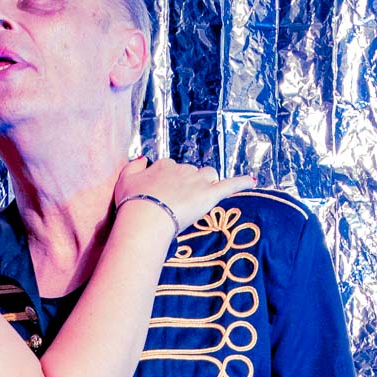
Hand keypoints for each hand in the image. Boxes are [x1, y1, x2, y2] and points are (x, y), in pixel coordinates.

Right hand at [113, 153, 255, 233]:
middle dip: (189, 184)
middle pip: (192, 171)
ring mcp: (196, 181)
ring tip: (202, 198)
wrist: (146, 217)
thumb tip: (143, 159)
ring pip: (208, 175)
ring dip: (208, 183)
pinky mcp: (209, 195)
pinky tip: (252, 180)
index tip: (165, 193)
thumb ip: (133, 167)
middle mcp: (182, 169)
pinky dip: (241, 182)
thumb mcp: (124, 181)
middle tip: (179, 204)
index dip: (170, 181)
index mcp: (163, 166)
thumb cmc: (132, 203)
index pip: (171, 167)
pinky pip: (229, 185)